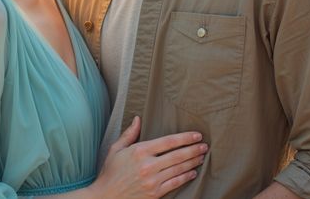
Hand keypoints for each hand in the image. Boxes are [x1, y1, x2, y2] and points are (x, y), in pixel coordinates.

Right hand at [90, 116, 207, 198]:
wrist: (106, 197)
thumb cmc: (110, 172)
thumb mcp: (116, 149)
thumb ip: (129, 134)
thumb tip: (138, 119)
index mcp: (139, 151)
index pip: (168, 141)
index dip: (185, 138)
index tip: (196, 135)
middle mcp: (147, 165)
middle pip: (177, 155)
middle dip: (194, 149)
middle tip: (204, 146)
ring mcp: (152, 180)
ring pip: (179, 169)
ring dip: (192, 162)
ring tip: (201, 157)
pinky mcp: (155, 193)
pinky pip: (175, 183)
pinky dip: (186, 177)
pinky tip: (192, 172)